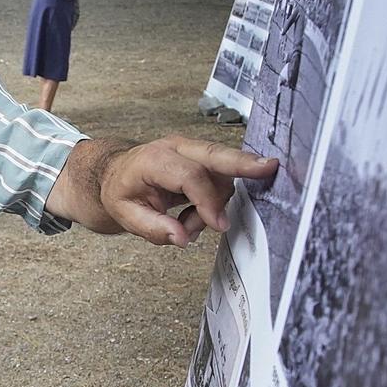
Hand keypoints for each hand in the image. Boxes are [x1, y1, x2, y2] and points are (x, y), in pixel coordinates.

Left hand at [101, 137, 278, 245]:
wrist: (117, 173)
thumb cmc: (121, 189)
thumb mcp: (125, 214)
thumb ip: (153, 227)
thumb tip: (181, 238)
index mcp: (154, 159)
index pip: (190, 175)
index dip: (208, 202)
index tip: (217, 225)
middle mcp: (177, 148)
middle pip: (216, 154)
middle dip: (243, 163)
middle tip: (268, 168)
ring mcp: (192, 151)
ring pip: (222, 175)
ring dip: (214, 206)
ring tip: (187, 223)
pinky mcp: (202, 159)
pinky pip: (221, 180)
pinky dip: (214, 202)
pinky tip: (194, 214)